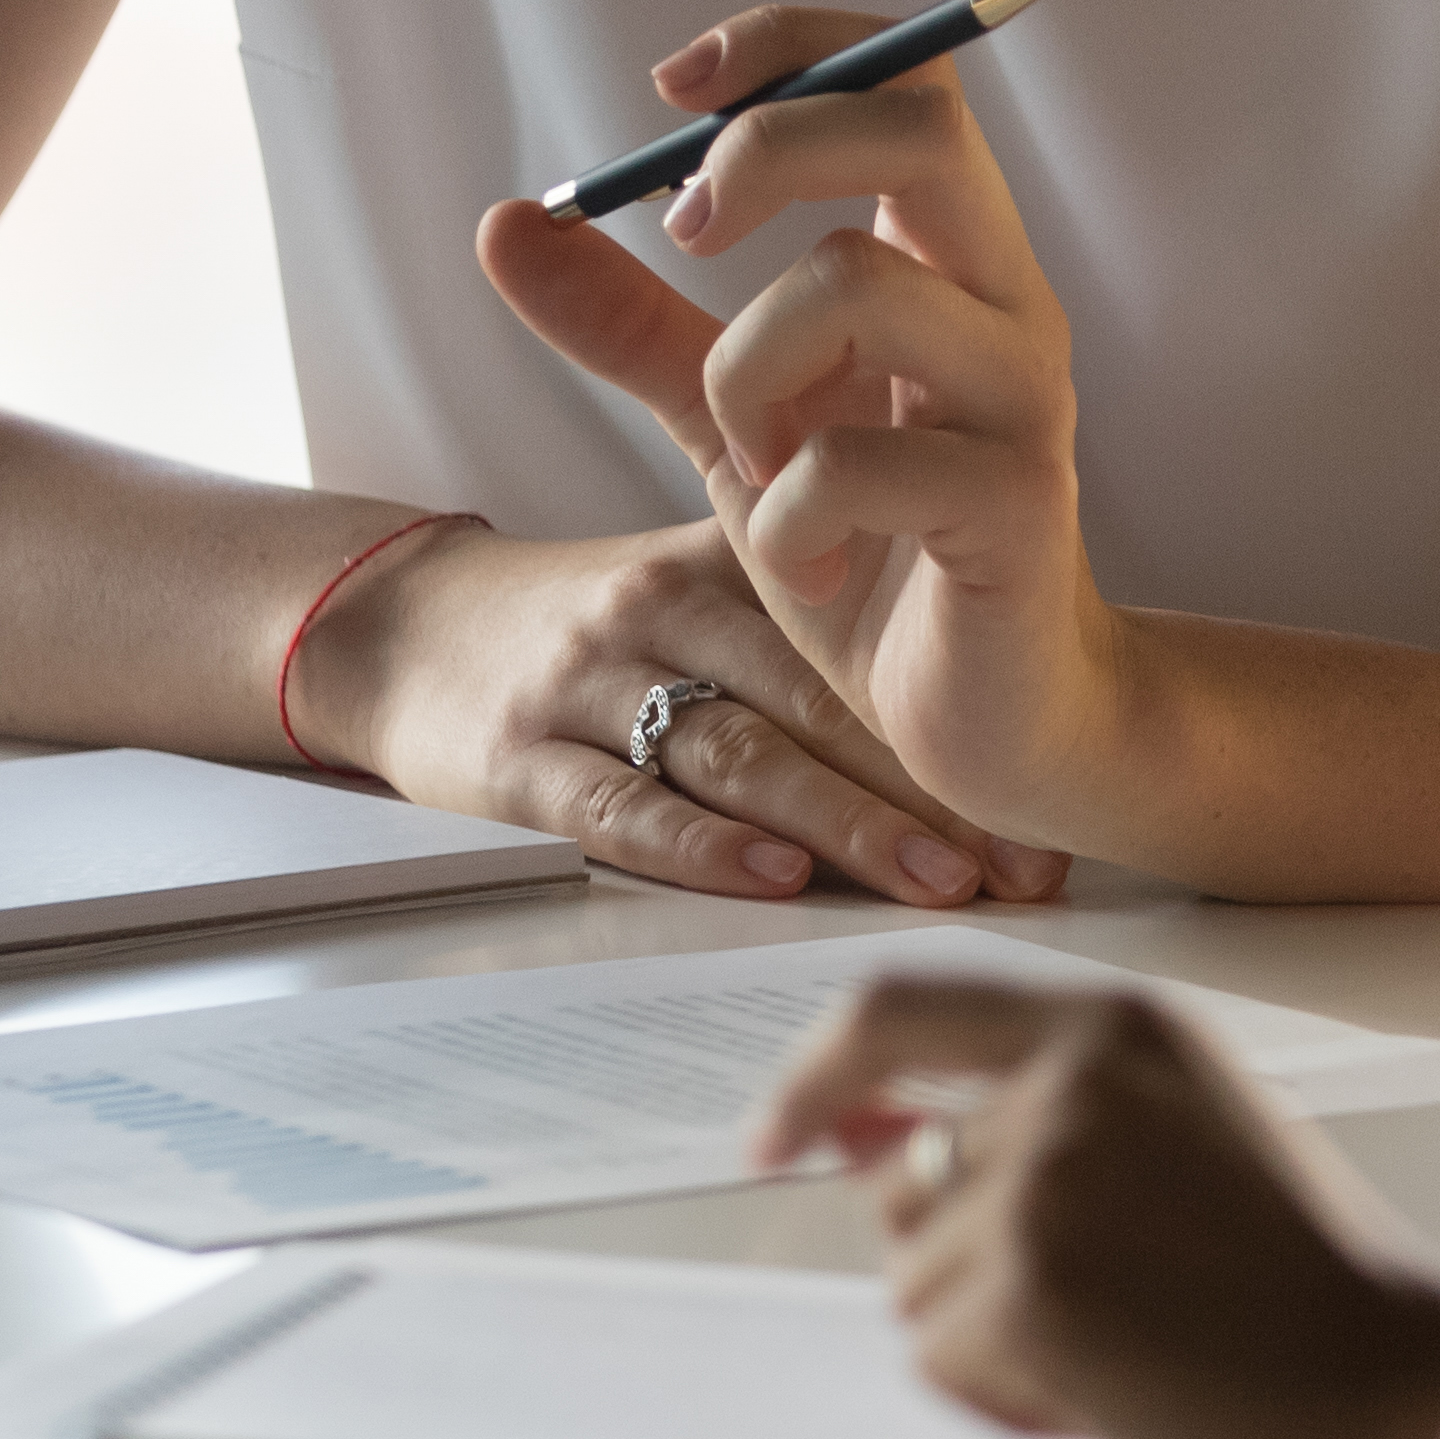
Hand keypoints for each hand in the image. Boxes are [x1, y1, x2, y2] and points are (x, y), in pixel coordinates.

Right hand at [291, 513, 1064, 905]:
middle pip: (816, 699)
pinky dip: (698, 844)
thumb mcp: (697, 569)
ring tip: (940, 877)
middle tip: (1021, 859)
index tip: (1043, 797)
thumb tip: (981, 681)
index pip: (858, 637)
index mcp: (725, 561)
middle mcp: (662, 612)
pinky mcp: (517, 760)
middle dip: (929, 784)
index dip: (954, 719)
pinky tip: (774, 877)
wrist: (396, 624)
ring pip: (735, 755)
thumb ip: (821, 606)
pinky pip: (617, 806)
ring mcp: (588, 686)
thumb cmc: (586, 617)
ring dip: (845, 824)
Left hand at [476, 6, 1137, 839]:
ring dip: (751, 374)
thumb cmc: (877, 552)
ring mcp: (1020, 400)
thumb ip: (632, 324)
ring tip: (756, 471)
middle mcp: (1002, 302)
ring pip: (859, 285)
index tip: (673, 89)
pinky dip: (788, 517)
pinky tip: (804, 571)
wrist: (991, 722)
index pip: (904, 72)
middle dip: (771, 151)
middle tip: (687, 235)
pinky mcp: (1016, 508)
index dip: (791, 45)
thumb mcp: (731, 419)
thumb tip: (507, 223)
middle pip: (917, 128)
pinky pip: (858, 462)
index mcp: (946, 258)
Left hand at [750, 977, 1439, 1438]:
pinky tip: (1119, 1393)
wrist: (1389, 1389)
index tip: (774, 1132)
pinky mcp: (1023, 1284)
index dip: (820, 1074)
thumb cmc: (1304, 1286)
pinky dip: (1006, 1398)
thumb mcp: (1175, 1142)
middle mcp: (1068, 1079)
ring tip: (1132, 1350)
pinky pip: (941, 1358)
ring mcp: (1040, 1177)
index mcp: (1118, 1025)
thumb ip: (1029, 1118)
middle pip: (905, 1182)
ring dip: (993, 1340)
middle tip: (1098, 1318)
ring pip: (915, 1284)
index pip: (903, 1007)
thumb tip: (851, 1140)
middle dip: (960, 1267)